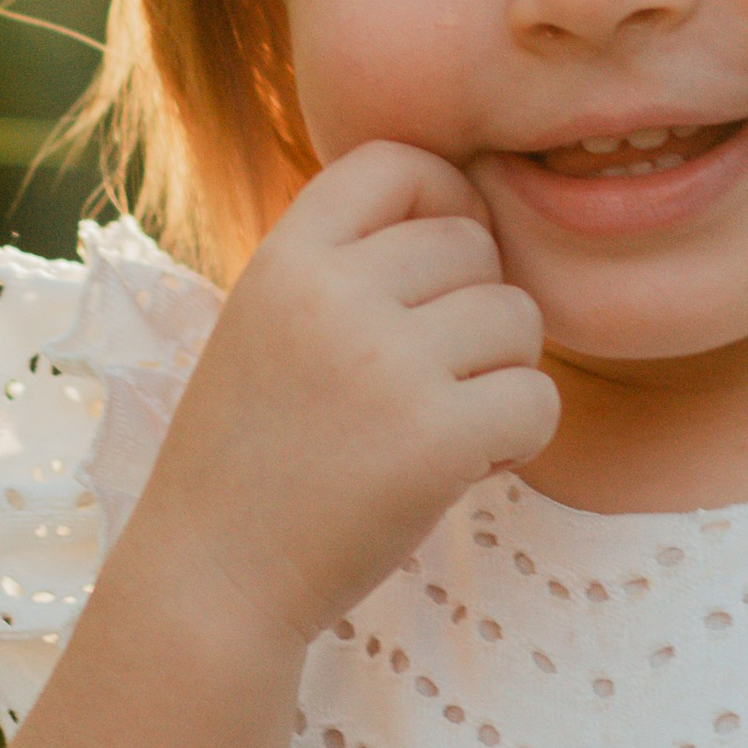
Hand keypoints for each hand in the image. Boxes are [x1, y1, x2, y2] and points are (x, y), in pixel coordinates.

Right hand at [125, 143, 558, 652]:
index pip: (398, 162)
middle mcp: (333, 294)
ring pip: (520, 319)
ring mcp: (385, 363)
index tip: (439, 272)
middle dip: (476, 312)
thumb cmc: (251, 462)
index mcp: (284, 259)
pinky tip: (461, 471)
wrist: (210, 584)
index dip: (442, 201)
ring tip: (441, 429)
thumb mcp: (268, 328)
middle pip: (476, 245)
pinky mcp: (435, 437)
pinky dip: (517, 441)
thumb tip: (474, 217)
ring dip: (502, 377)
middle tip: (432, 384)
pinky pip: (538, 400)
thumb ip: (347, 269)